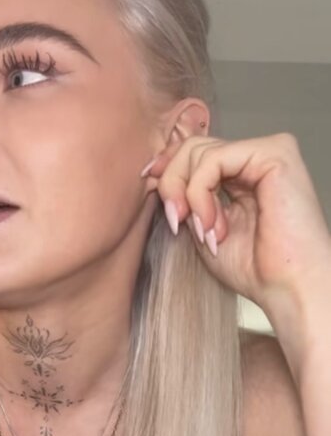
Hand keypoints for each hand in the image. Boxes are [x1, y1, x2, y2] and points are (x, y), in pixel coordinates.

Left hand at [142, 133, 330, 320]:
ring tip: (206, 232)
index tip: (147, 183)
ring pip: (198, 151)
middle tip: (177, 222)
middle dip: (173, 184)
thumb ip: (185, 197)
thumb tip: (155, 170)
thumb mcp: (202, 227)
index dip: (166, 167)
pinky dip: (201, 193)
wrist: (288, 288)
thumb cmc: (255, 268)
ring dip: (190, 196)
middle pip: (191, 147)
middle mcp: (255, 157)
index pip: (194, 152)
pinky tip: (213, 224)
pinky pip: (213, 160)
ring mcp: (266, 151)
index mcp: (241, 173)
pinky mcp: (274, 153)